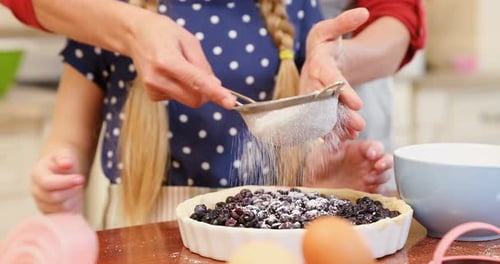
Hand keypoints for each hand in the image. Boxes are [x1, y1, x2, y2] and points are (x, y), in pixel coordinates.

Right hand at [31, 149, 84, 213]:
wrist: (62, 171)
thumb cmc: (63, 162)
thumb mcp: (64, 155)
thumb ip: (64, 158)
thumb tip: (67, 163)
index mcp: (37, 175)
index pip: (48, 183)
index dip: (65, 182)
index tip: (81, 178)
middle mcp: (37, 191)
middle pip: (55, 197)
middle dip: (72, 190)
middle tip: (81, 182)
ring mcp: (42, 204)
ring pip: (61, 208)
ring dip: (74, 198)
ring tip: (76, 188)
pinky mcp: (51, 213)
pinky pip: (65, 216)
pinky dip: (73, 208)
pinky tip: (75, 198)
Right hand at [127, 13, 235, 108]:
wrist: (135, 35)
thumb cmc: (163, 34)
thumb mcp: (189, 41)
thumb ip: (203, 65)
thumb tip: (215, 85)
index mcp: (167, 61)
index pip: (197, 82)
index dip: (216, 93)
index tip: (230, 102)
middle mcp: (157, 78)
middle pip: (195, 99)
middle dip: (206, 93)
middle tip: (204, 75)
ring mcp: (152, 88)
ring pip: (187, 100)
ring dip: (192, 89)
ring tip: (179, 67)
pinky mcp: (152, 95)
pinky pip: (178, 98)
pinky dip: (181, 89)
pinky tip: (171, 74)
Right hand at [300, 8, 369, 138]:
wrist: (315, 58)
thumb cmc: (324, 43)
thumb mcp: (331, 29)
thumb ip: (345, 22)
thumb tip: (363, 13)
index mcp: (316, 63)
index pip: (328, 78)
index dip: (342, 91)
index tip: (358, 104)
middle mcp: (310, 82)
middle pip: (323, 102)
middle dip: (339, 115)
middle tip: (359, 125)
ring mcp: (311, 96)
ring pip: (322, 114)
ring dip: (337, 125)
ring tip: (356, 132)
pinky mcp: (314, 106)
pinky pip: (321, 120)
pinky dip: (334, 129)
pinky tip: (348, 136)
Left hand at [304, 140, 392, 192]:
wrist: (310, 185)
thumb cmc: (316, 165)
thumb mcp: (324, 150)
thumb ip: (336, 139)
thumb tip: (347, 129)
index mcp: (357, 150)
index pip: (374, 146)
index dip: (376, 149)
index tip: (371, 154)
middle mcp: (365, 163)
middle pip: (386, 160)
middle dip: (385, 162)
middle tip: (378, 166)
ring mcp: (366, 178)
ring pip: (385, 175)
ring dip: (381, 177)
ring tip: (368, 180)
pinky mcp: (364, 192)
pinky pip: (379, 191)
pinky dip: (378, 190)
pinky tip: (369, 189)